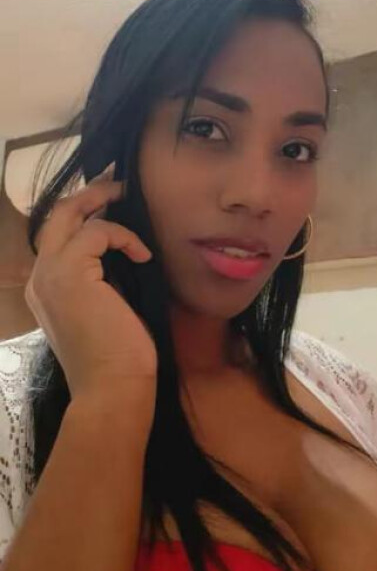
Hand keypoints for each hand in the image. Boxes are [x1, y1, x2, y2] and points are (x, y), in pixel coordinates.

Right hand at [25, 164, 157, 403]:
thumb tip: (125, 249)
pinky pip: (98, 231)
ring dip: (103, 201)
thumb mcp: (106, 307)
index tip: (111, 204)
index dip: (81, 214)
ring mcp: (49, 274)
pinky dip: (124, 236)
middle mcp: (39, 278)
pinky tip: (143, 254)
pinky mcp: (70, 273)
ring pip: (70, 214)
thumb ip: (102, 278)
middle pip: (56, 216)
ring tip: (128, 196)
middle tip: (117, 183)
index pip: (56, 236)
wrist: (111, 388)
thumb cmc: (117, 357)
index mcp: (45, 288)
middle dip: (87, 193)